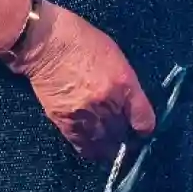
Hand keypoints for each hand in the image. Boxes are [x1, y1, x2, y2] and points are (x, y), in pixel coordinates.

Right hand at [11, 3, 156, 162]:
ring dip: (109, 147)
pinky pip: (83, 147)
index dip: (144, 129)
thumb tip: (131, 107)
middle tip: (126, 138)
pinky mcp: (65, 122)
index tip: (142, 130)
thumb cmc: (83, 42)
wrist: (48, 43)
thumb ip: (125, 84)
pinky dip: (91, 149)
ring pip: (105, 145)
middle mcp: (108, 102)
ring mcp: (86, 114)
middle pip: (124, 134)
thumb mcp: (115, 57)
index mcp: (124, 82)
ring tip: (109, 144)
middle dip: (127, 138)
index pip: (143, 119)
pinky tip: (93, 145)